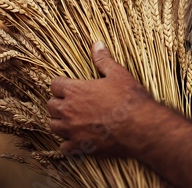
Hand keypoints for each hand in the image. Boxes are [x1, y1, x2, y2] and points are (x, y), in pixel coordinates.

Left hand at [48, 41, 149, 156]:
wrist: (139, 126)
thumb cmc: (129, 98)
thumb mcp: (117, 74)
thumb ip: (103, 60)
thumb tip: (96, 44)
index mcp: (76, 91)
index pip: (55, 85)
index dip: (61, 84)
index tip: (68, 85)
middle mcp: (69, 111)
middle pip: (51, 106)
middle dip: (59, 102)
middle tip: (71, 101)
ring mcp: (73, 131)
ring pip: (54, 126)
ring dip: (60, 121)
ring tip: (72, 118)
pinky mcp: (80, 148)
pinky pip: (64, 147)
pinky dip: (68, 142)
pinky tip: (78, 138)